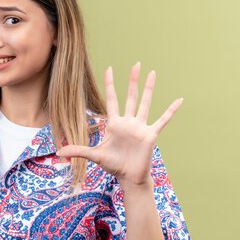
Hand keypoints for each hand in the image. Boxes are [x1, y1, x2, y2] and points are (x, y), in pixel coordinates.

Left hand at [56, 62, 182, 188]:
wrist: (128, 177)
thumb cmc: (113, 165)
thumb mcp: (94, 155)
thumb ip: (78, 151)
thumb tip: (59, 153)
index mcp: (115, 123)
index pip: (111, 99)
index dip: (110, 84)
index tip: (109, 69)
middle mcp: (128, 122)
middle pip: (131, 96)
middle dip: (132, 80)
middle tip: (136, 63)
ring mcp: (140, 127)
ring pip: (146, 103)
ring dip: (149, 88)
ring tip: (153, 73)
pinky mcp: (150, 134)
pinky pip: (163, 120)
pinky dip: (171, 111)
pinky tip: (179, 100)